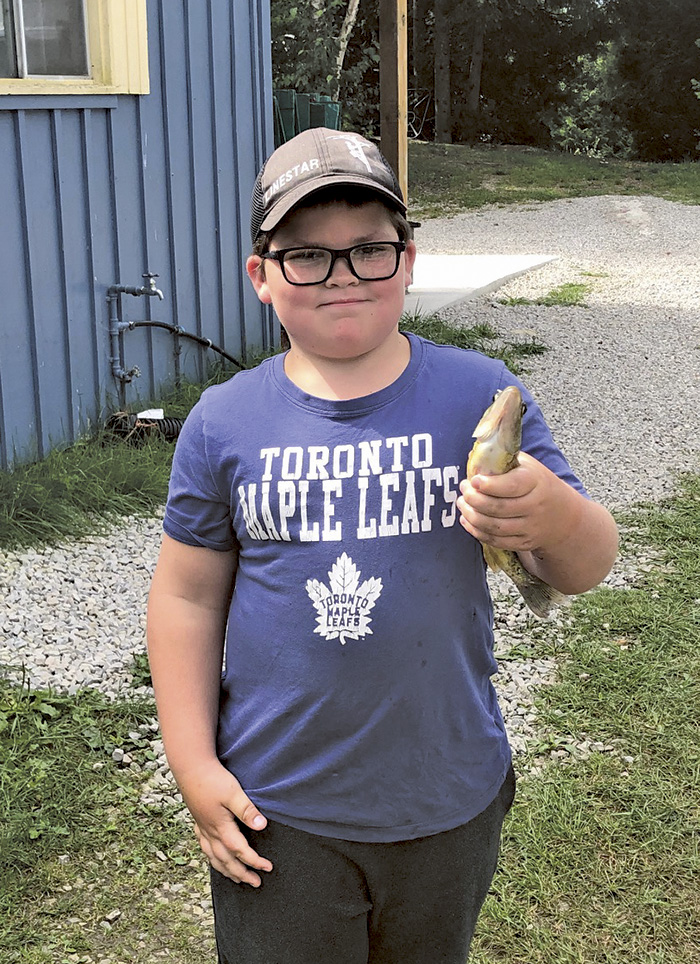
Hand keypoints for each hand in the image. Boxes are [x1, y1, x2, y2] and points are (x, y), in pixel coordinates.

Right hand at [177, 759, 272, 886]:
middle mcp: (210, 832)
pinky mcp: (198, 821)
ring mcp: (202, 828)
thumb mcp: (233, 792)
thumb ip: (247, 809)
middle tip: (255, 883)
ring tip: (236, 879)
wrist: (190, 768)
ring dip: (225, 870)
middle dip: (241, 873)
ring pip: (213, 857)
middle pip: (225, 860)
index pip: (239, 851)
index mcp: (220, 827)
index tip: (267, 868)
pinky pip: (204, 847)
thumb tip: (261, 825)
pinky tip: (214, 857)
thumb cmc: (212, 779)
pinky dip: (212, 858)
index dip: (254, 861)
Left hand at [457, 452, 577, 554]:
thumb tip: (473, 455)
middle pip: (499, 508)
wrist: (562, 514)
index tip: (473, 480)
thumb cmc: (536, 483)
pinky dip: (477, 532)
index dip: (490, 485)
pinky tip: (467, 520)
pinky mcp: (524, 542)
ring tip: (462, 503)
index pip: (512, 486)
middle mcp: (535, 506)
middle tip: (463, 490)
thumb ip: (502, 460)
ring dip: (472, 516)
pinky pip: (496, 541)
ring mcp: (530, 527)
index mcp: (535, 482)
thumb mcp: (526, 465)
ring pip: (495, 527)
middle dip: (474, 500)